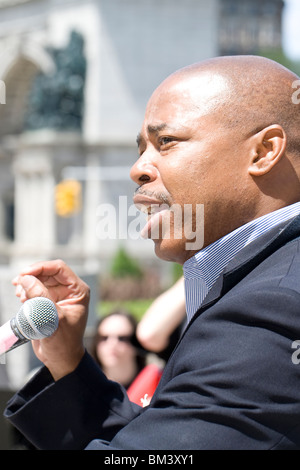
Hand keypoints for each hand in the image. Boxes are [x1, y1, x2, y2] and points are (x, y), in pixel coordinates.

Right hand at [12, 259, 89, 380]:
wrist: (60, 359)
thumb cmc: (63, 341)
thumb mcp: (52, 318)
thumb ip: (40, 297)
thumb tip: (26, 278)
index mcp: (78, 290)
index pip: (59, 268)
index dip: (41, 267)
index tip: (24, 273)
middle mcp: (69, 290)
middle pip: (48, 272)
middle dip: (32, 276)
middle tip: (17, 284)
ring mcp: (58, 296)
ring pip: (40, 280)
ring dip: (27, 284)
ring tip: (20, 295)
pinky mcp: (48, 303)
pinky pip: (36, 290)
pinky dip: (27, 292)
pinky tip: (21, 299)